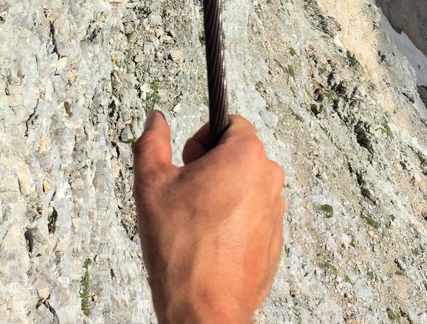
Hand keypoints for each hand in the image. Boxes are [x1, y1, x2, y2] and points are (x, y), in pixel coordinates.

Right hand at [132, 111, 283, 323]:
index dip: (202, 138)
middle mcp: (268, 179)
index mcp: (245, 157)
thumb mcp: (151, 185)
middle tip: (184, 194)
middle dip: (210, 166)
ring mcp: (275, 211)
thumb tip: (156, 120)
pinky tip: (208, 241)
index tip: (186, 162)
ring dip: (220, 194)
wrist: (205, 306)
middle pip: (238, 154)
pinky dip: (231, 220)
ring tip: (194, 222)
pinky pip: (251, 214)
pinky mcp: (274, 237)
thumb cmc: (181, 248)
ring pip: (244, 186)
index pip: (230, 123)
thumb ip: (152, 143)